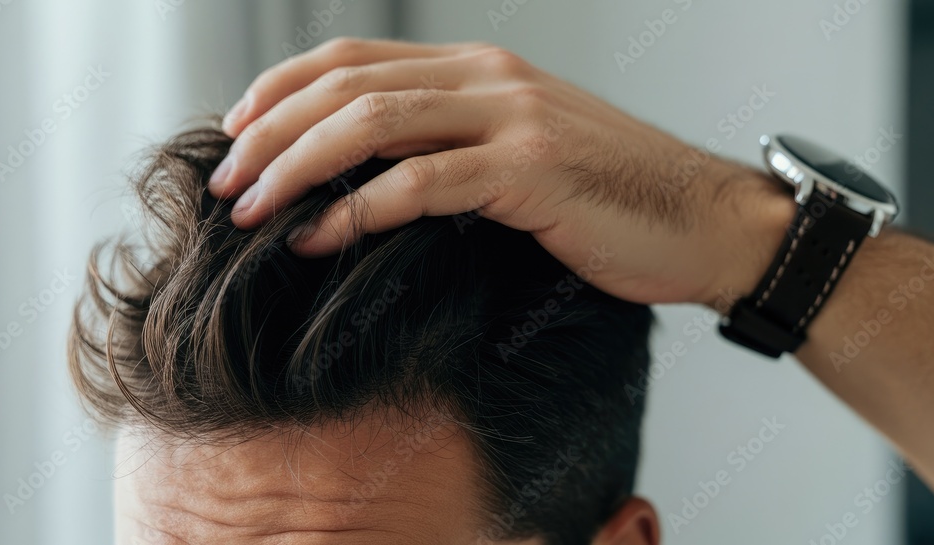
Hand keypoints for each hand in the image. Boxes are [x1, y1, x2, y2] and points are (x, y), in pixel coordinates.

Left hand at [210, 38, 794, 305]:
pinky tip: (319, 238)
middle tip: (226, 180)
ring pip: (373, 123)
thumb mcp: (525, 150)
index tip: (237, 130)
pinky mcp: (530, 170)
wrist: (706, 222)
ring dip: (298, 166)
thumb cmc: (613, 197)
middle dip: (271, 131)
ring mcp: (511, 118)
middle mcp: (489, 78)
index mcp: (480, 68)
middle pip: (348, 86)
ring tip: (251, 209)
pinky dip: (360, 210)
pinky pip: (423, 182)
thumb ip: (456, 142)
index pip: (354, 59)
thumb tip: (371, 174)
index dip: (281, 87)